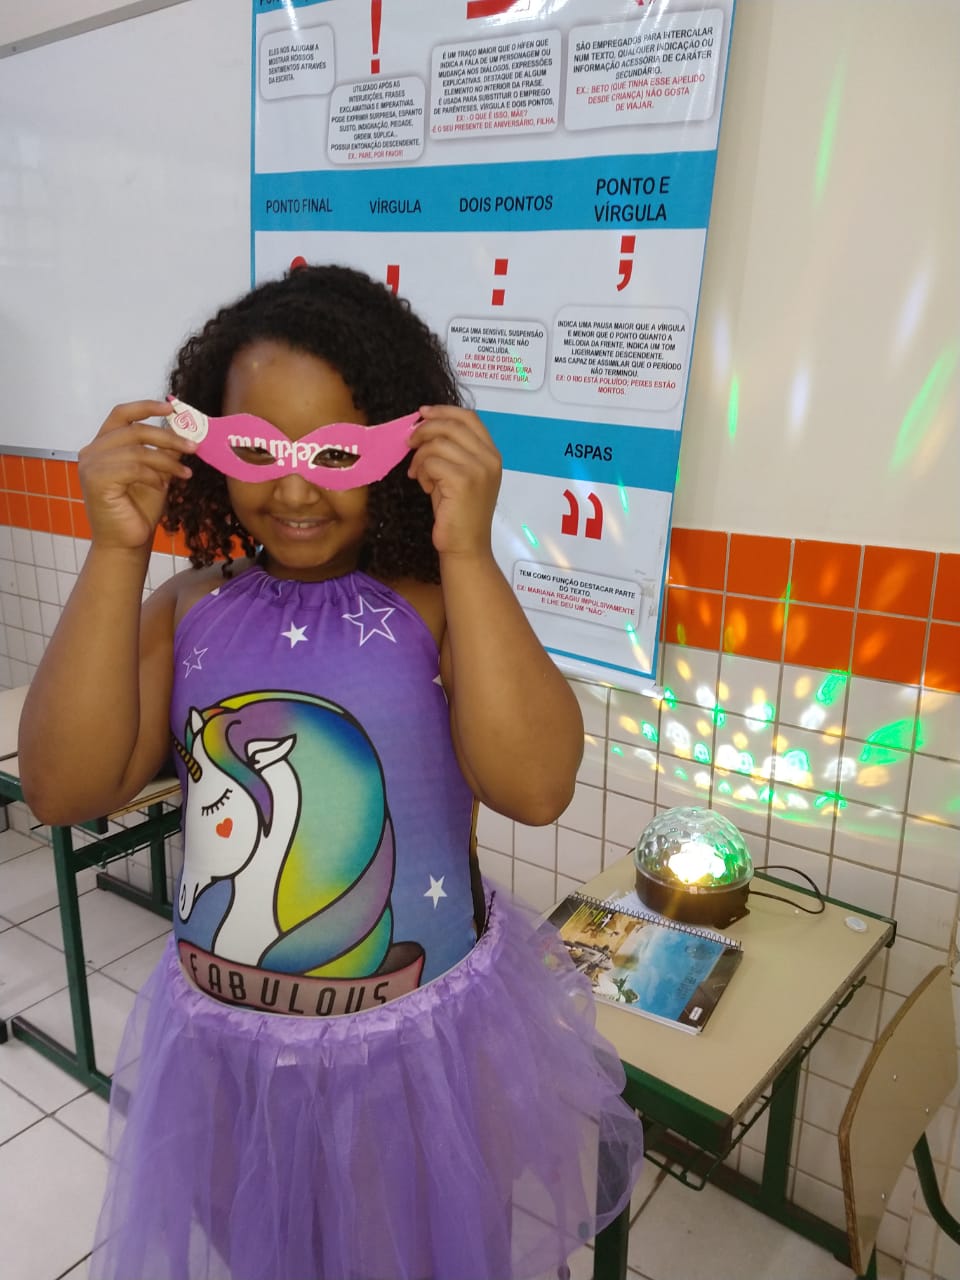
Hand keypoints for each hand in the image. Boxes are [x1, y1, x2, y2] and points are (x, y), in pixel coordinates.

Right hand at [78, 400, 195, 550]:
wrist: (127, 542)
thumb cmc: (138, 510)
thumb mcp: (157, 473)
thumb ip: (164, 451)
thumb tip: (185, 429)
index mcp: (103, 445)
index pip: (121, 414)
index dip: (146, 406)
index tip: (172, 408)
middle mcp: (92, 451)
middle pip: (134, 430)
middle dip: (168, 437)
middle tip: (193, 446)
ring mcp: (91, 465)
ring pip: (137, 450)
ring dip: (167, 461)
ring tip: (185, 473)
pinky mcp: (96, 480)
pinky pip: (133, 468)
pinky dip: (153, 475)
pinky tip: (162, 486)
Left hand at [407, 406, 501, 557]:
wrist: (466, 546)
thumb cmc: (459, 513)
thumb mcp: (459, 474)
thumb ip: (451, 450)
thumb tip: (424, 425)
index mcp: (492, 454)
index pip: (469, 417)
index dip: (443, 411)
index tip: (422, 414)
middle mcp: (489, 458)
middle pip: (451, 425)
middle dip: (424, 431)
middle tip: (409, 443)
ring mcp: (478, 469)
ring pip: (437, 444)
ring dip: (420, 457)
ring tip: (420, 475)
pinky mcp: (463, 480)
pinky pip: (431, 462)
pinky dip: (422, 472)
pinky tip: (425, 486)